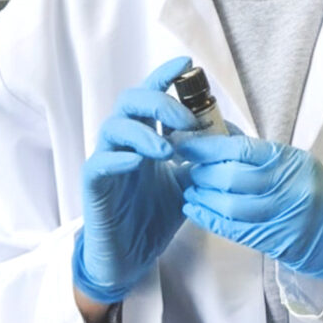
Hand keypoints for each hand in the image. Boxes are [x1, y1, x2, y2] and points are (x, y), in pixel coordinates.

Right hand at [73, 56, 200, 303]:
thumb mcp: (187, 184)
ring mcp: (106, 162)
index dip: (164, 77)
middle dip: (158, 102)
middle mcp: (123, 143)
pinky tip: (137, 162)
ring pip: (113, 127)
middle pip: (130, 102)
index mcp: (144, 138)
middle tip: (185, 119)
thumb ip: (200, 159)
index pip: (150, 97)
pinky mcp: (94, 186)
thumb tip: (228, 137)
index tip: (186, 64)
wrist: (129, 258)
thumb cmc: (153, 217)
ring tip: (167, 148)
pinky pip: (100, 163)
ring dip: (143, 131)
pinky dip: (118, 158)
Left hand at [178, 136, 322, 282]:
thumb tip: (217, 135)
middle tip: (189, 167)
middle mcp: (284, 187)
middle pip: (231, 178)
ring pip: (229, 205)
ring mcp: (278, 215)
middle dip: (203, 172)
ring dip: (203, 196)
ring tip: (191, 188)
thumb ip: (256, 150)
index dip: (209, 147)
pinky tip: (194, 209)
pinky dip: (208, 218)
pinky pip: (232, 229)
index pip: (241, 149)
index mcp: (289, 161)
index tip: (188, 145)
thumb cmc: (309, 188)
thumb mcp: (291, 159)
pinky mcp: (270, 239)